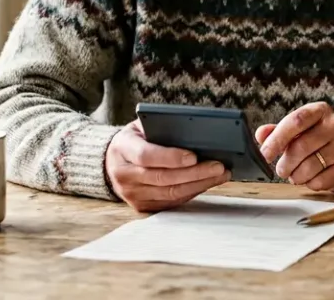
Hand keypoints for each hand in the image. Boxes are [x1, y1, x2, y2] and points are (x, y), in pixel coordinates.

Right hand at [104, 120, 229, 211]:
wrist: (113, 161)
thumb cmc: (135, 139)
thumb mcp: (142, 126)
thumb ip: (162, 127)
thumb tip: (196, 131)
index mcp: (123, 149)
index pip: (146, 156)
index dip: (171, 157)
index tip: (194, 156)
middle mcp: (124, 175)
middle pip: (163, 178)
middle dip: (195, 173)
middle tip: (218, 166)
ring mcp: (132, 194)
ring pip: (170, 193)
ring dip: (199, 185)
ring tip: (220, 174)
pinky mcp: (142, 206)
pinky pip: (172, 202)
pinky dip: (192, 192)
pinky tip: (208, 183)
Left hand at [255, 102, 333, 192]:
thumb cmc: (317, 141)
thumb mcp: (297, 131)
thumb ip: (277, 131)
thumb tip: (261, 134)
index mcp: (320, 110)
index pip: (296, 121)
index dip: (277, 139)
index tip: (264, 154)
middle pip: (301, 146)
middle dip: (285, 163)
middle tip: (281, 170)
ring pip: (310, 166)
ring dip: (296, 176)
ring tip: (296, 174)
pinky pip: (321, 180)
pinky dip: (310, 183)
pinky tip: (312, 178)